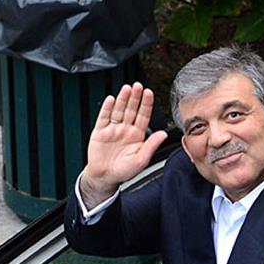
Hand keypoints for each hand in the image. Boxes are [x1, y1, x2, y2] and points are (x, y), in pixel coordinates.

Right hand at [81, 82, 167, 208]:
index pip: (143, 116)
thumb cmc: (124, 171)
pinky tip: (111, 99)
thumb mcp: (141, 160)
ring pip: (119, 110)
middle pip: (131, 110)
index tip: (149, 93)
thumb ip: (151, 145)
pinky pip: (104, 117)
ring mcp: (113, 129)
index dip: (146, 105)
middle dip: (135, 98)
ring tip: (127, 88)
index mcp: (137, 135)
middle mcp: (126, 129)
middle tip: (138, 86)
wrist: (105, 177)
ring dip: (123, 99)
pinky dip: (107, 108)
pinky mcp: (100, 131)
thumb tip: (164, 134)